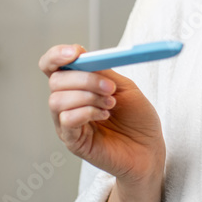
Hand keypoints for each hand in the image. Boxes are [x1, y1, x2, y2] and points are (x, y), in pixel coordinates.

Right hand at [39, 44, 164, 185]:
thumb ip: (102, 72)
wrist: (149, 148)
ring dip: (88, 97)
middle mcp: (67, 103)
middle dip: (85, 79)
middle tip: (109, 88)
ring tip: (110, 104)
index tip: (76, 52)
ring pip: (57, 100)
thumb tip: (83, 55)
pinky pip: (66, 120)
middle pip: (55, 80)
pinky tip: (104, 116)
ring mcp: (67, 123)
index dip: (56, 56)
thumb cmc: (138, 118)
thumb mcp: (123, 87)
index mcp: (77, 86)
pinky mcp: (72, 141)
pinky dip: (87, 112)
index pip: (51, 66)